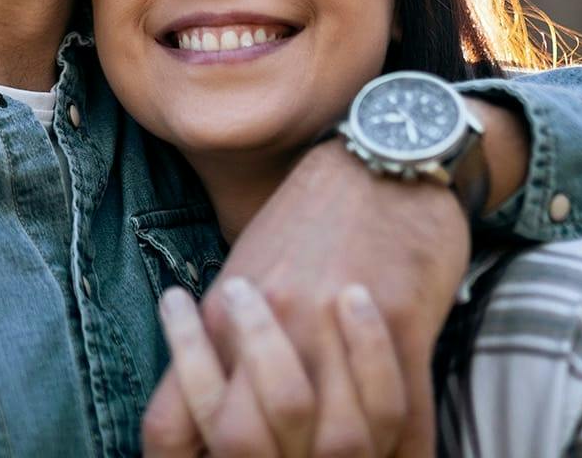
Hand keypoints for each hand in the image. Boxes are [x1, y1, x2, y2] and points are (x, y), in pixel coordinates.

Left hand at [145, 139, 472, 456]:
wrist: (381, 153)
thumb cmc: (310, 217)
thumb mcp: (245, 270)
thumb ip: (219, 345)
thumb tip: (196, 420)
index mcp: (226, 313)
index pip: (174, 422)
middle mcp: (276, 320)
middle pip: (245, 442)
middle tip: (288, 457)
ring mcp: (337, 322)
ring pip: (336, 444)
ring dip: (345, 456)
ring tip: (350, 449)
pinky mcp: (403, 319)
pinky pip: (407, 418)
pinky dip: (406, 450)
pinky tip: (403, 454)